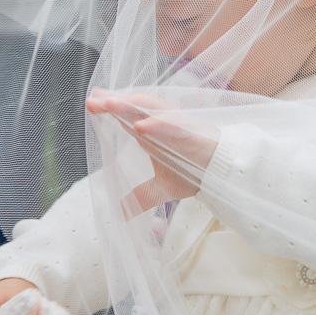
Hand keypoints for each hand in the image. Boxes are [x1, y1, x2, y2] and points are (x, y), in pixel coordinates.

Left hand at [86, 91, 218, 216]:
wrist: (224, 174)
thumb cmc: (194, 171)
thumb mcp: (162, 189)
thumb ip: (141, 198)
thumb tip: (121, 214)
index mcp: (152, 133)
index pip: (126, 117)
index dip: (109, 109)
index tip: (91, 103)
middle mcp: (161, 125)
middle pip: (133, 108)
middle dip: (113, 103)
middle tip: (93, 100)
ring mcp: (175, 128)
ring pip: (150, 111)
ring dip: (130, 105)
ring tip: (108, 103)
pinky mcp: (191, 134)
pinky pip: (172, 126)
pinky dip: (156, 125)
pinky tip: (139, 127)